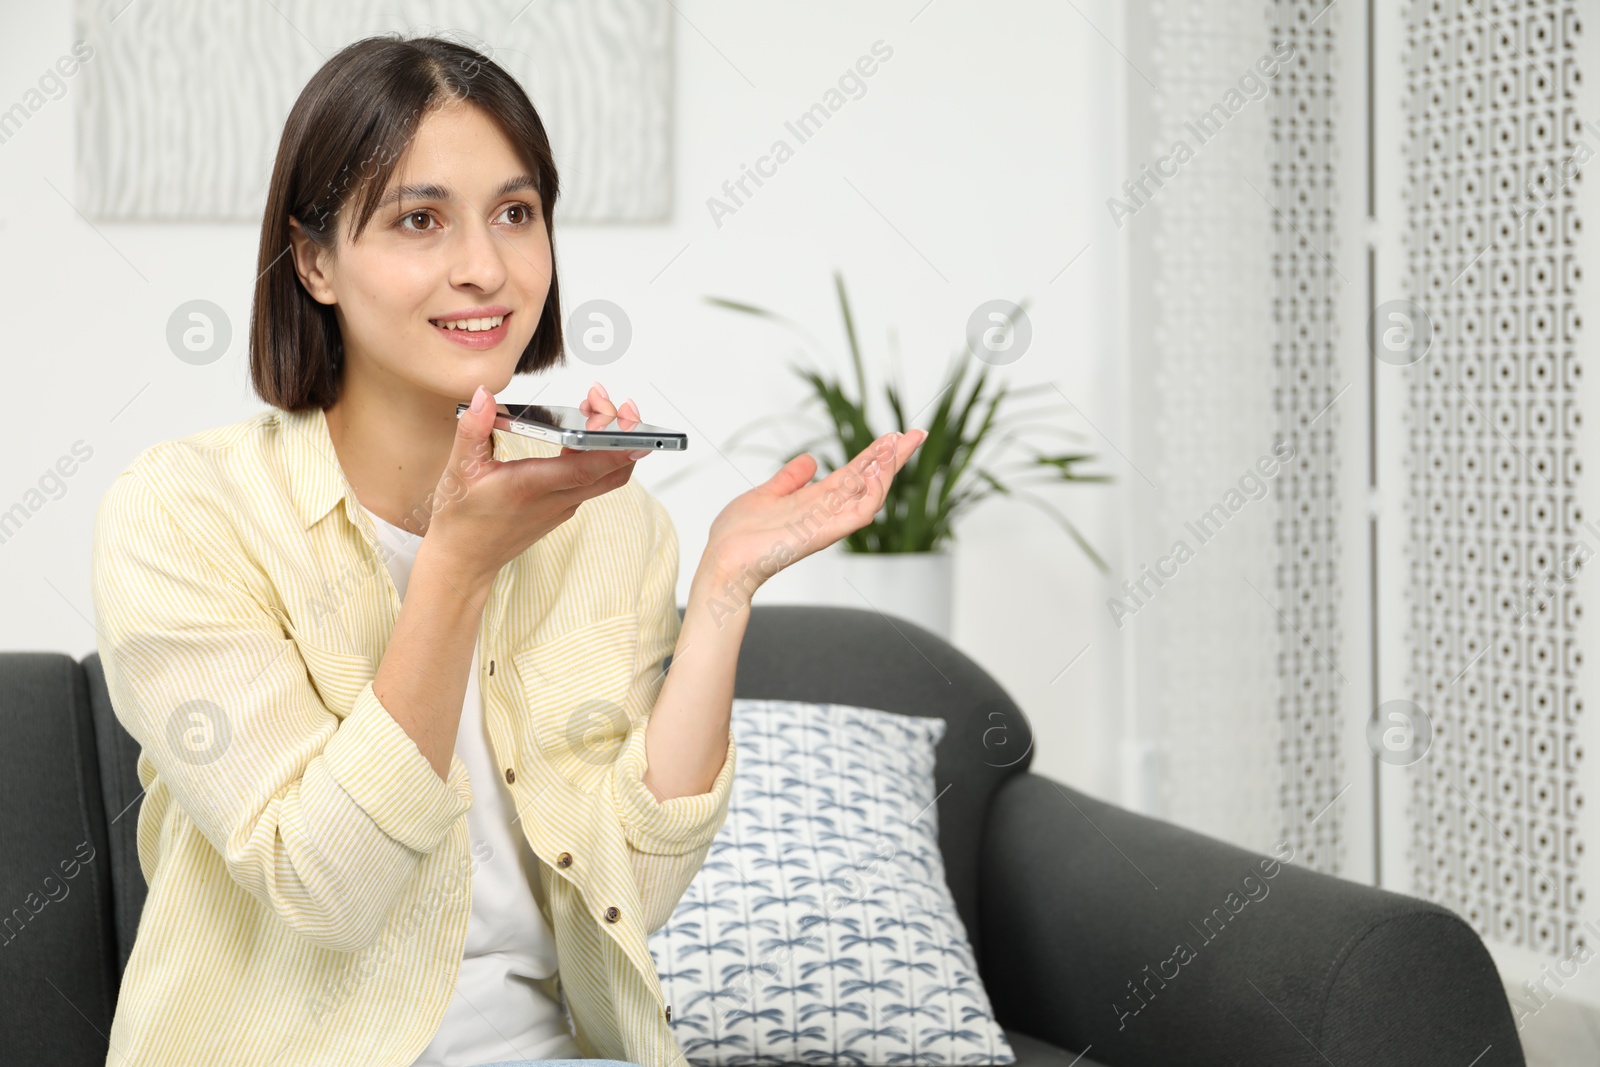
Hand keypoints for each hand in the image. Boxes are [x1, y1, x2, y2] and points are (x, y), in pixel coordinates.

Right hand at [423, 383, 644, 590]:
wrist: (465, 559)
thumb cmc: (462, 518)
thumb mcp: (459, 469)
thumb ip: (472, 429)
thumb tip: (483, 395)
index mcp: (532, 486)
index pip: (586, 469)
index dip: (616, 448)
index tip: (633, 426)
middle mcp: (556, 499)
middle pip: (612, 471)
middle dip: (623, 433)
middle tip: (605, 400)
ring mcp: (564, 506)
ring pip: (606, 476)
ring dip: (612, 442)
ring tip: (595, 408)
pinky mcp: (563, 508)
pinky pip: (593, 480)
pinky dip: (599, 454)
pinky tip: (583, 432)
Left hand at [701, 428, 927, 588]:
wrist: (723, 561)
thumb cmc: (738, 536)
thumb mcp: (765, 494)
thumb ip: (789, 479)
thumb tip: (809, 460)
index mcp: (814, 500)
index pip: (853, 473)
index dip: (873, 454)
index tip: (892, 435)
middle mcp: (825, 511)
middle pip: (868, 480)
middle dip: (892, 457)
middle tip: (913, 435)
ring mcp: (827, 523)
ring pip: (870, 496)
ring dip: (887, 471)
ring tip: (899, 446)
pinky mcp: (822, 534)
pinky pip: (857, 515)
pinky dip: (871, 494)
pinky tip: (877, 471)